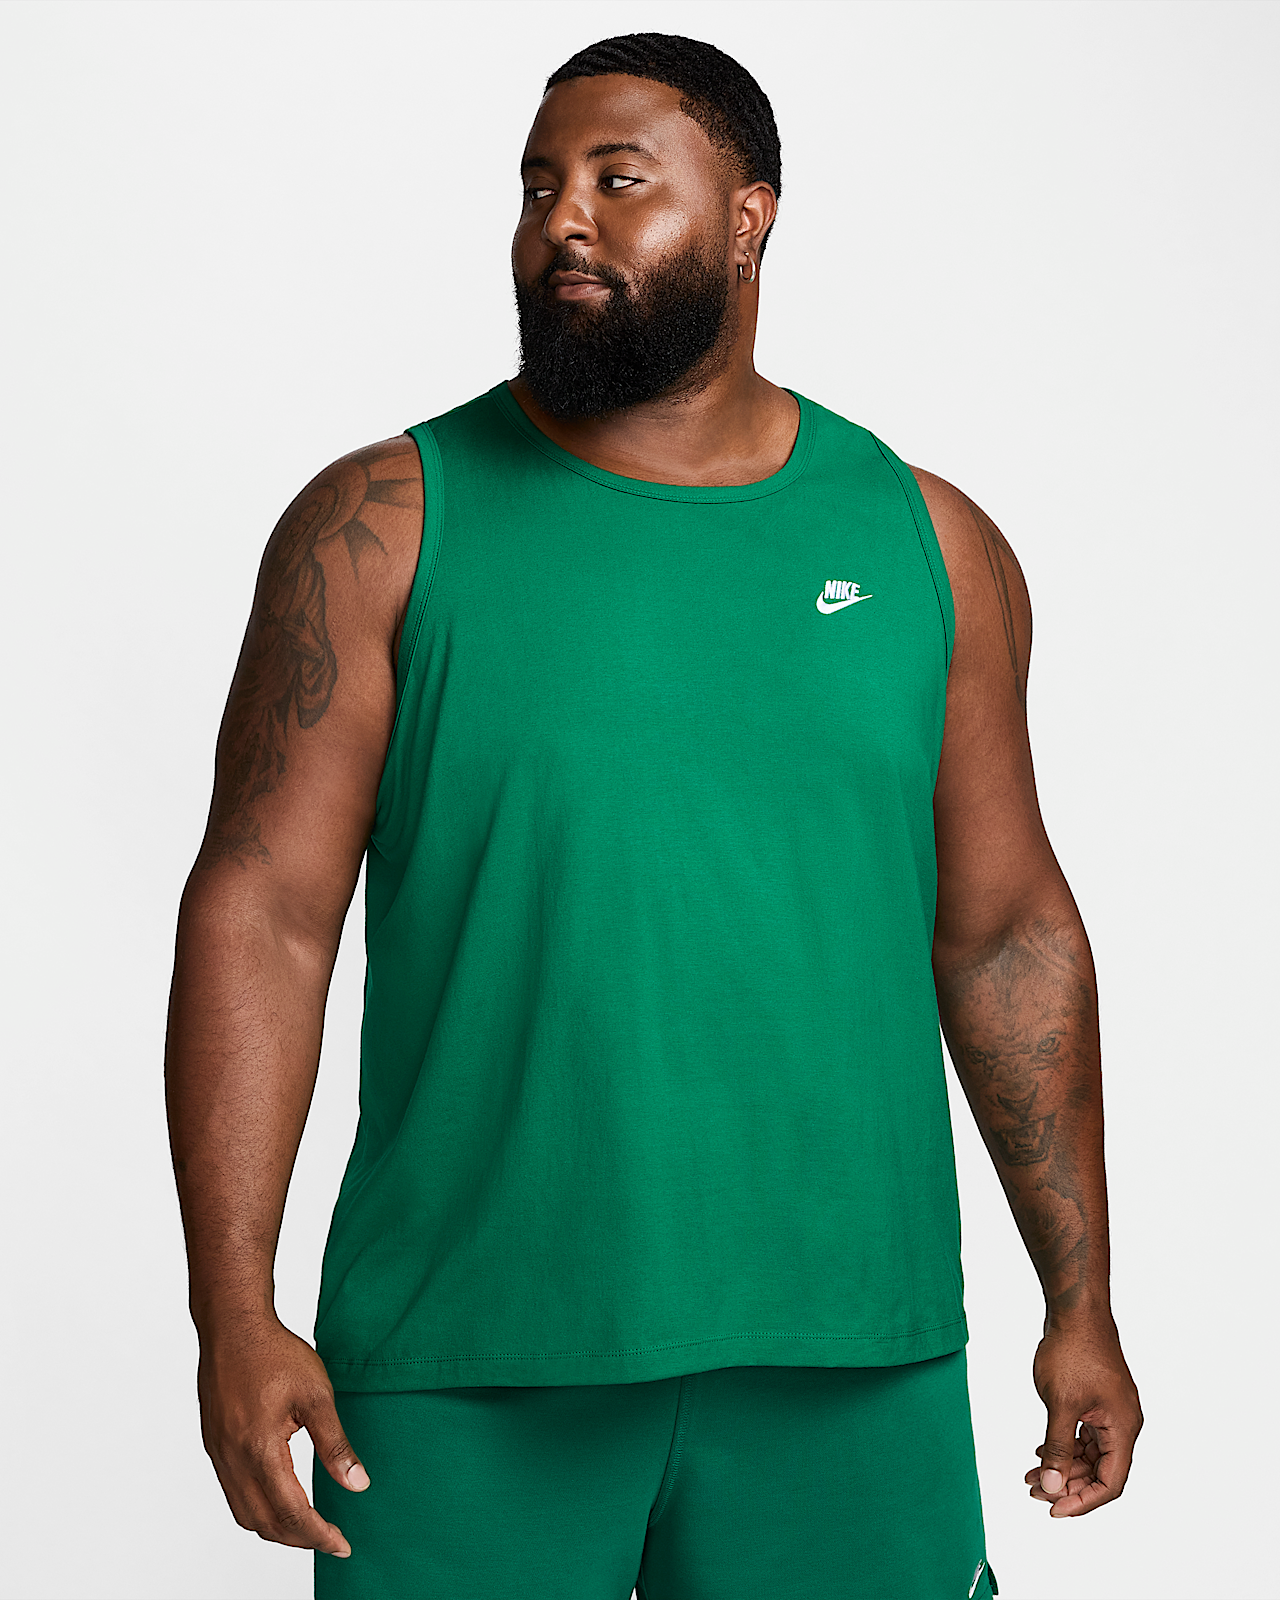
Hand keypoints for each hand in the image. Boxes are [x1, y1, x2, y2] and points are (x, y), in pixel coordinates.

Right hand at [197, 1314, 368, 1555]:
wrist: (232, 1327)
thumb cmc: (274, 1354)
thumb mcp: (317, 1394)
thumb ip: (335, 1444)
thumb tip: (357, 1484)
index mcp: (260, 1450)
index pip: (291, 1512)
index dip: (319, 1535)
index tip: (342, 1544)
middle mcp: (233, 1460)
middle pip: (264, 1523)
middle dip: (299, 1538)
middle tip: (330, 1538)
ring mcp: (219, 1455)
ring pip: (244, 1514)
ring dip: (276, 1527)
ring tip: (308, 1525)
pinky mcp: (213, 1446)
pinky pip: (233, 1494)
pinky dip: (257, 1509)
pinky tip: (278, 1497)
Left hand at [1025, 1320, 1141, 1515]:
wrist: (1075, 1311)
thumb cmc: (1073, 1351)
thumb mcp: (1060, 1404)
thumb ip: (1056, 1448)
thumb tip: (1050, 1485)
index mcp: (1123, 1429)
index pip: (1110, 1483)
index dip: (1083, 1501)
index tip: (1052, 1509)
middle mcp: (1122, 1424)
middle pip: (1100, 1472)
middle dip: (1068, 1485)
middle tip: (1034, 1491)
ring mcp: (1110, 1412)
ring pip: (1089, 1454)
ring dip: (1062, 1466)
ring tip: (1030, 1476)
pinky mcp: (1096, 1401)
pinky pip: (1083, 1435)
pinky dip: (1063, 1446)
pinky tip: (1039, 1451)